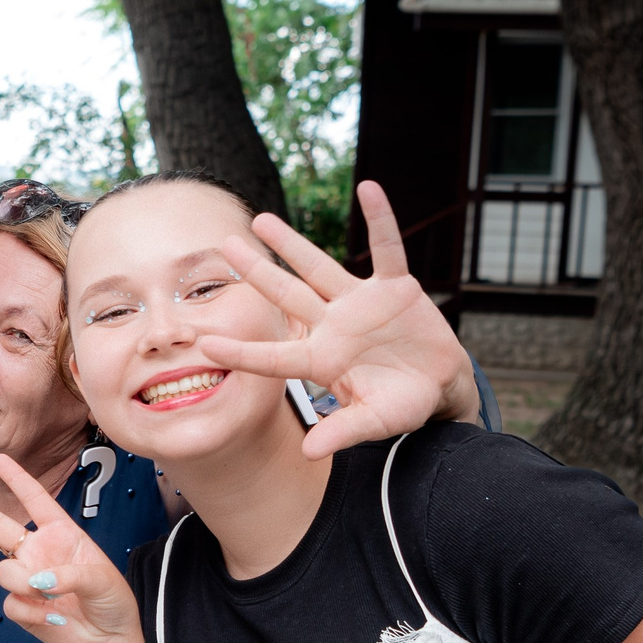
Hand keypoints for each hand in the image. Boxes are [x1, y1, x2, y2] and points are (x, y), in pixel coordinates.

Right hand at [0, 452, 142, 642]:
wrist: (107, 640)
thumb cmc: (111, 602)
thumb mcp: (102, 579)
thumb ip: (70, 574)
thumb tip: (38, 580)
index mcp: (61, 534)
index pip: (35, 499)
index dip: (16, 477)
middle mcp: (39, 552)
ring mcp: (28, 579)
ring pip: (4, 572)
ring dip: (24, 583)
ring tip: (51, 596)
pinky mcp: (22, 607)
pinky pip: (11, 603)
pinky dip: (32, 613)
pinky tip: (53, 618)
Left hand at [198, 182, 478, 456]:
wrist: (439, 386)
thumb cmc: (402, 406)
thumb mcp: (375, 422)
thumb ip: (343, 432)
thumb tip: (310, 453)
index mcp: (323, 361)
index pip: (274, 355)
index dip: (241, 350)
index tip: (203, 342)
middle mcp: (333, 326)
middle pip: (287, 295)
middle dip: (256, 272)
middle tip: (223, 245)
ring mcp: (361, 304)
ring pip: (319, 267)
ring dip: (292, 244)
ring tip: (260, 221)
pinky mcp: (395, 289)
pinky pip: (388, 248)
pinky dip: (381, 220)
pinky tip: (369, 189)